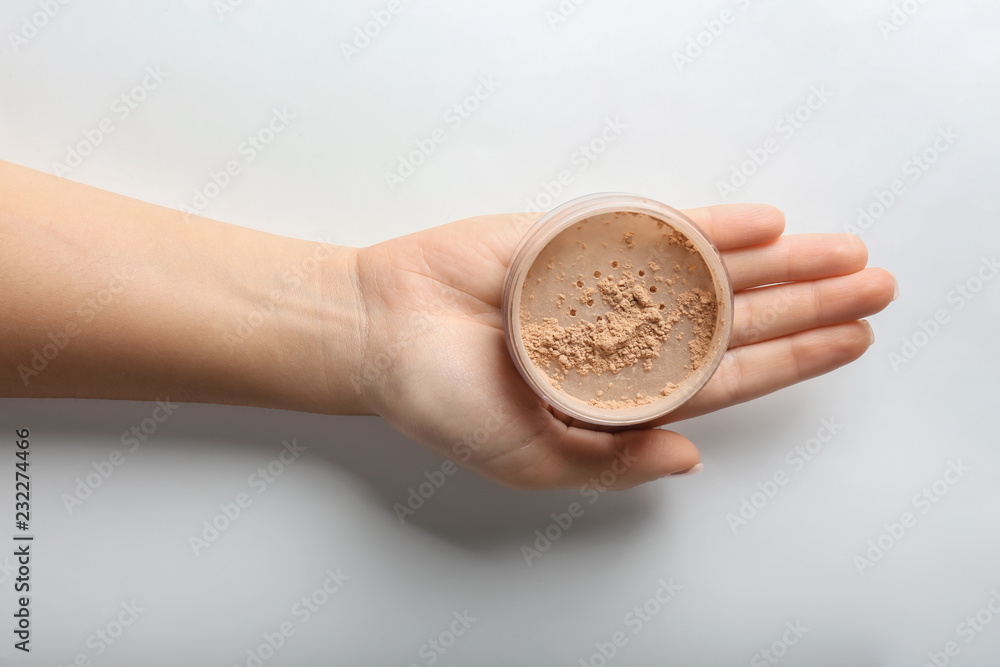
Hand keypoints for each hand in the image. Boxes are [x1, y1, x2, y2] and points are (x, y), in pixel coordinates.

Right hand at [353, 204, 895, 489]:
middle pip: (736, 321)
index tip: (851, 342)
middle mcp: (627, 338)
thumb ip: (607, 463)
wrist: (381, 326)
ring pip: (708, 274)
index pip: (727, 378)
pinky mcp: (579, 242)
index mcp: (621, 396)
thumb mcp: (525, 458)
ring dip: (778, 264)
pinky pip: (653, 232)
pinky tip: (761, 225)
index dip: (793, 361)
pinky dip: (707, 228)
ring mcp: (607, 285)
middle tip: (874, 287)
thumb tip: (689, 462)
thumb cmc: (443, 400)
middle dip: (809, 306)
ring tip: (842, 252)